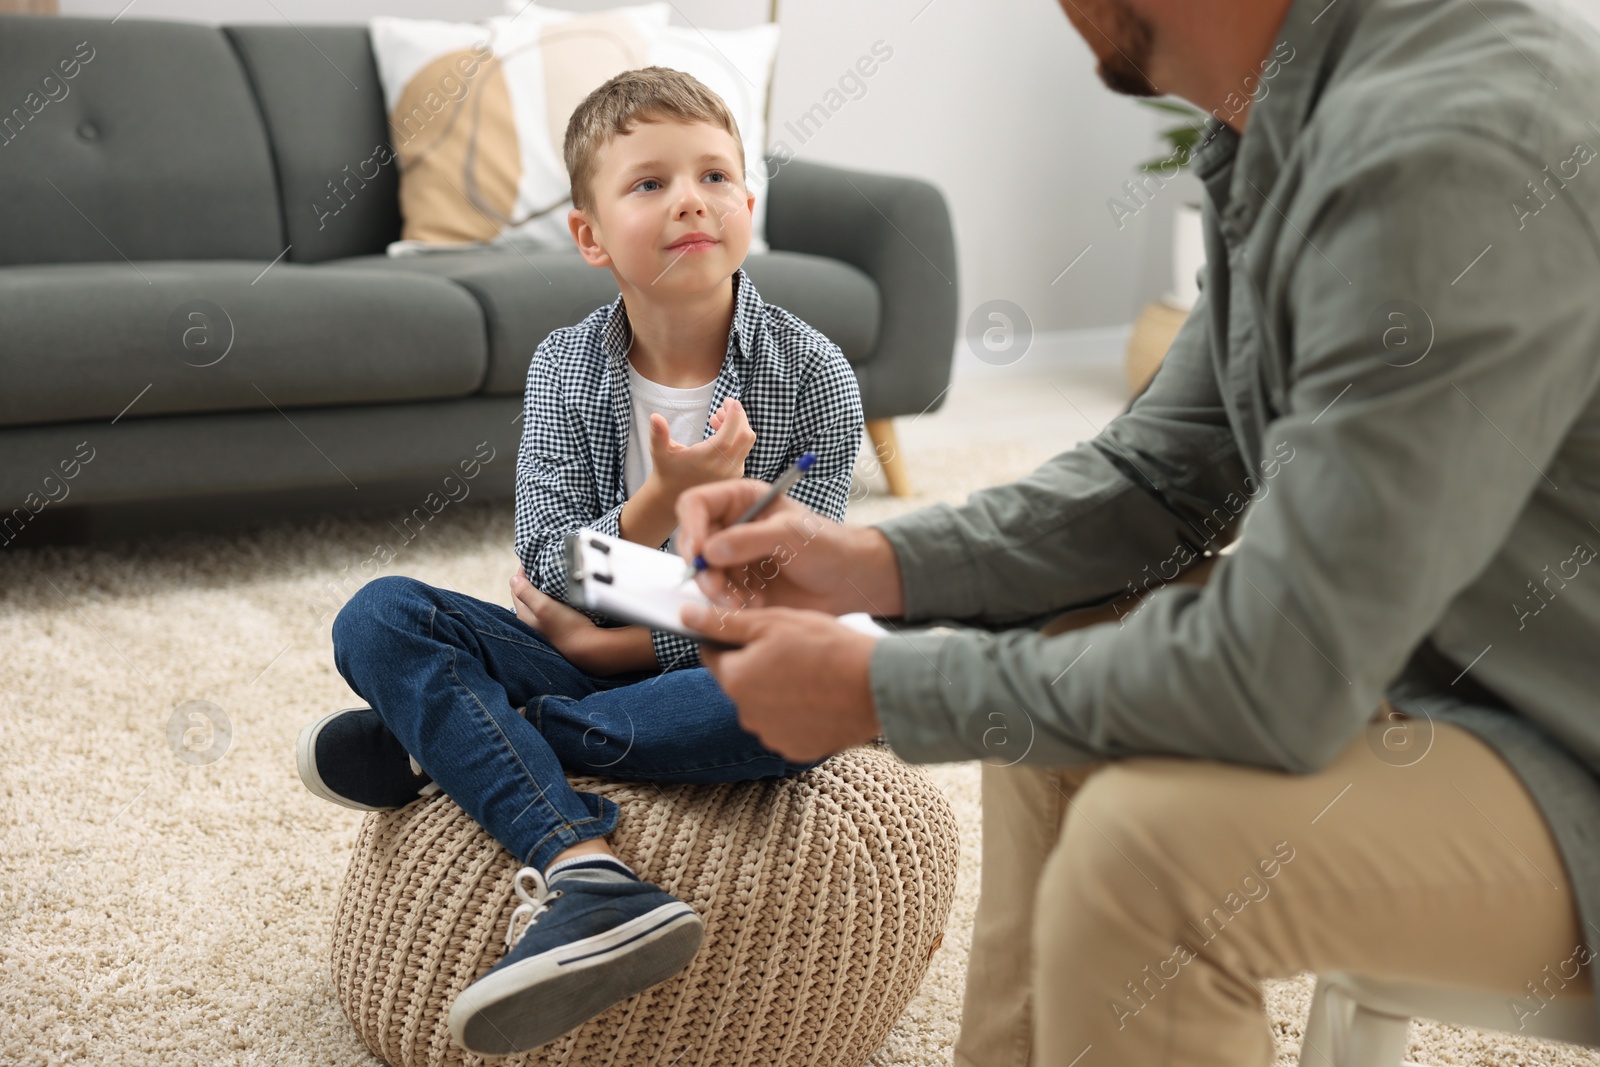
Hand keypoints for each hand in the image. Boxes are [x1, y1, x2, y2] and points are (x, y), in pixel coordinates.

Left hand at [510, 567, 596, 661]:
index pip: (516, 587)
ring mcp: (543, 622)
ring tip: (550, 574)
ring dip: (541, 586)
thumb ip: (526, 592)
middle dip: (530, 578)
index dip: (522, 572)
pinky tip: (559, 591)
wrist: (587, 646)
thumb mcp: (543, 606)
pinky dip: (551, 595)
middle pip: (525, 592)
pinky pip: (548, 604)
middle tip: (541, 564)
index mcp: (523, 614)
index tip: (532, 559)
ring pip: (537, 598)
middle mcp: (530, 619)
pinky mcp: (555, 624)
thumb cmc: (566, 626)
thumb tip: (513, 578)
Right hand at [647, 397, 755, 496]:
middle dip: (738, 416)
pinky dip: (737, 437)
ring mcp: (731, 472)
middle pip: (744, 436)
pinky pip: (744, 450)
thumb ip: (658, 434)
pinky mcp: (735, 474)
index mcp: (705, 459)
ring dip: (738, 425)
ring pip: (747, 442)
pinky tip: (719, 431)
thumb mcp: (659, 451)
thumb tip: (655, 417)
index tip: (729, 401)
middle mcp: (723, 468)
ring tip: (717, 418)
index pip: (729, 435)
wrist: (674, 496)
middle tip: (723, 406)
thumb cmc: (667, 470)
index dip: (734, 416)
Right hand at [675, 478, 905, 615]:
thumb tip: (709, 551)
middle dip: (702, 569)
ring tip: (746, 603)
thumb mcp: (791, 535)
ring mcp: (732, 556)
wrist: (847, 581)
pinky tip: (756, 605)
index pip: (696, 504)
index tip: (700, 553)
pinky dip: (730, 604)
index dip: (691, 526)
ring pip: (703, 573)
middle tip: (717, 590)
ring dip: (717, 592)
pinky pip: (717, 595)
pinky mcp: (738, 584)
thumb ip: (751, 539)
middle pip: (692, 542)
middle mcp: (731, 525)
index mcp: (740, 500)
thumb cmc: (827, 545)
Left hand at [679, 603, 881, 761]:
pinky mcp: (795, 749)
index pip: (713, 657)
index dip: (728, 640)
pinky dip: (795, 712)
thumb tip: (686, 617)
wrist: (877, 685)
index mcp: (736, 680)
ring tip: (809, 673)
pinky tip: (818, 696)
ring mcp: (771, 735)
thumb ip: (725, 623)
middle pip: (740, 683)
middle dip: (756, 666)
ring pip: (763, 705)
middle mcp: (747, 714)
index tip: (749, 632)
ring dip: (776, 690)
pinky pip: (785, 726)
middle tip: (790, 649)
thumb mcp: (773, 623)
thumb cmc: (826, 646)